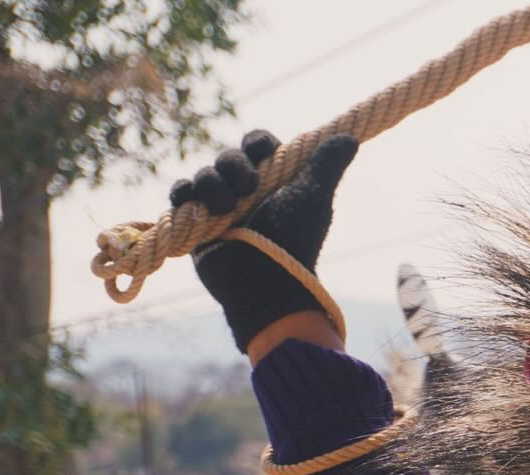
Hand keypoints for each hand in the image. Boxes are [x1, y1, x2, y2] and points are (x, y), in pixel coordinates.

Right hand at [170, 130, 358, 351]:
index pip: (258, 145)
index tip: (263, 150)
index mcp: (273, 181)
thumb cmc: (295, 241)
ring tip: (226, 207)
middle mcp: (244, 191)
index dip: (257, 142)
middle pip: (228, 157)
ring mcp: (218, 206)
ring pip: (204, 174)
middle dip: (234, 165)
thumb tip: (349, 139)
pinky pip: (181, 194)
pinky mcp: (196, 222)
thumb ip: (327, 165)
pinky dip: (183, 193)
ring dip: (212, 183)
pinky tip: (192, 200)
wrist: (266, 280)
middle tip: (248, 186)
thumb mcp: (313, 198)